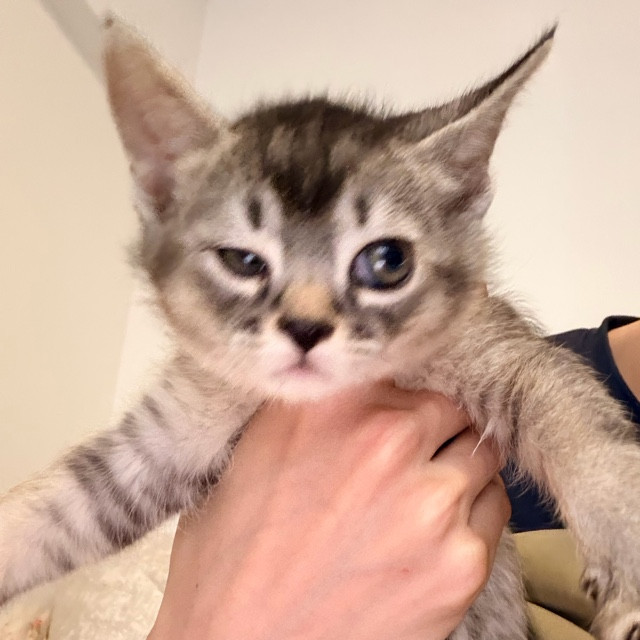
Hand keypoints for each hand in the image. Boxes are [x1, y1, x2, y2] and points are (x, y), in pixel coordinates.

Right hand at [148, 382, 508, 639]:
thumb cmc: (237, 554)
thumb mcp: (254, 448)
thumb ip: (315, 405)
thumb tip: (361, 385)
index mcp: (333, 405)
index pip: (405, 368)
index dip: (400, 394)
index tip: (398, 408)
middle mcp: (388, 442)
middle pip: (452, 409)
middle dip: (434, 429)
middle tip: (411, 456)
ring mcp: (431, 503)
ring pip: (481, 456)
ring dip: (456, 468)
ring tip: (420, 496)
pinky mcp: (461, 563)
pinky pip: (494, 509)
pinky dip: (471, 514)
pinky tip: (430, 534)